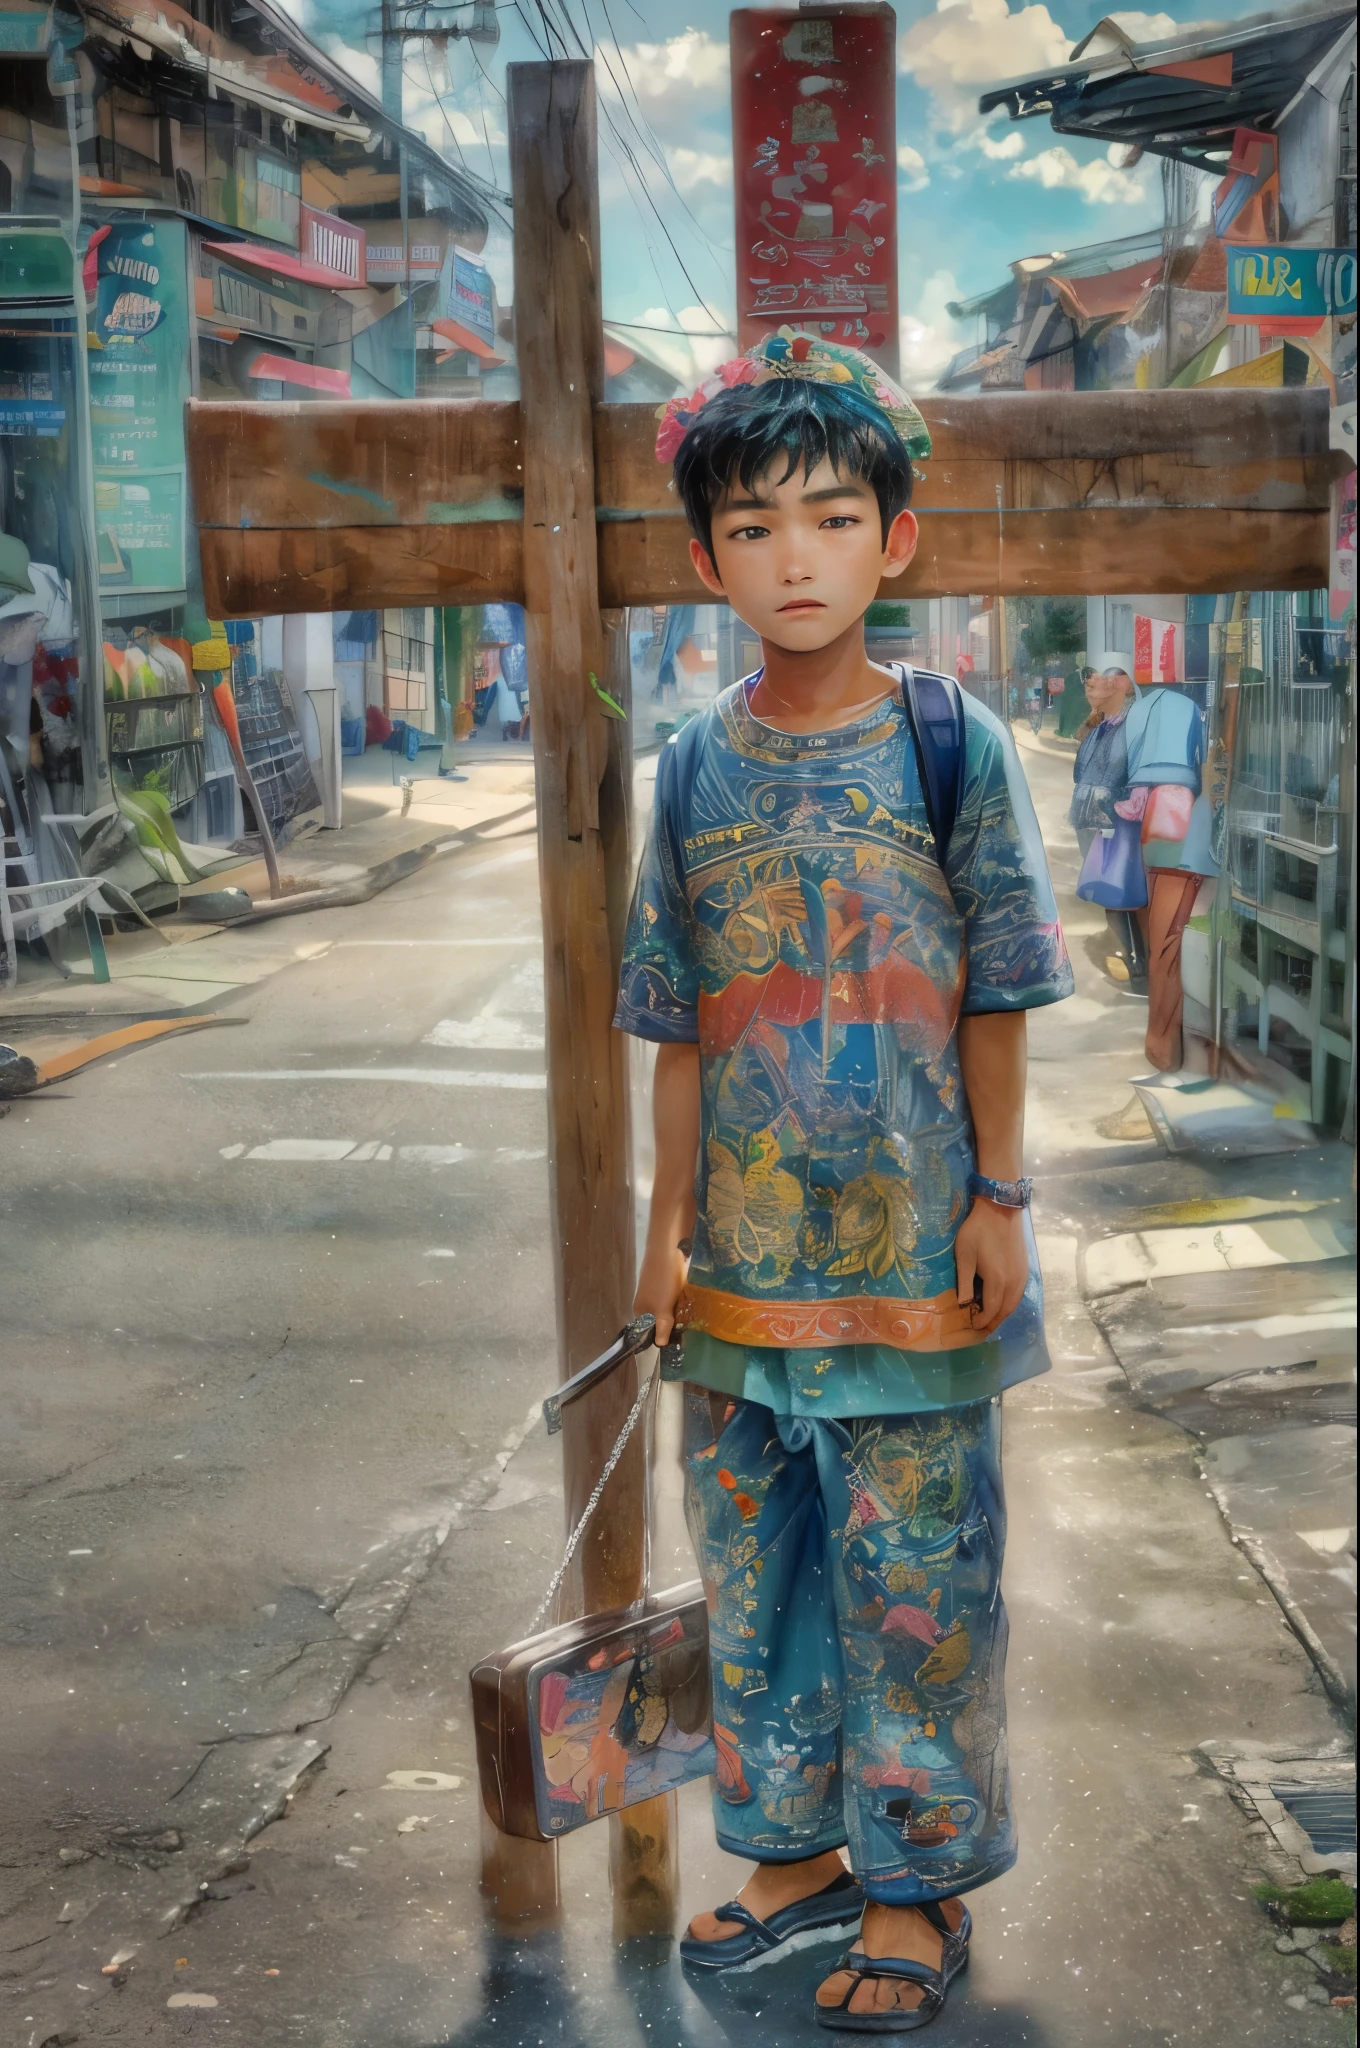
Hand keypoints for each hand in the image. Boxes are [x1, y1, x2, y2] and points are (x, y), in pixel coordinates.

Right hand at [633, 1232, 689, 1345]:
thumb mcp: (662, 1306)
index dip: (664, 1336)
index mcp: (641, 1310)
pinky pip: (677, 1297)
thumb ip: (662, 1326)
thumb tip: (659, 1346)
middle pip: (662, 1320)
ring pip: (671, 1308)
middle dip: (675, 1323)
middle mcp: (648, 1302)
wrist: (668, 1247)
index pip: (650, 1331)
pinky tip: (692, 1299)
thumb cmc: (662, 1279)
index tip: (679, 1339)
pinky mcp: (669, 1282)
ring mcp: (658, 1291)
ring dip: (681, 1311)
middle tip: (688, 1326)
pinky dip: (684, 1299)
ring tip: (693, 1313)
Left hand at [954, 1201, 1027, 1336]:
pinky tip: (1002, 1302)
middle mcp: (1013, 1282)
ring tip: (991, 1319)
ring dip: (1003, 1314)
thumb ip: (964, 1282)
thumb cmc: (978, 1231)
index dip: (982, 1321)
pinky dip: (1010, 1303)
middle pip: (1005, 1311)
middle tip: (982, 1330)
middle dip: (993, 1322)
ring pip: (1014, 1303)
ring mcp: (1022, 1276)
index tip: (972, 1325)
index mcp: (997, 1281)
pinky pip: (1019, 1294)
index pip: (991, 1310)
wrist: (1000, 1210)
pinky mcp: (1025, 1269)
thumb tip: (963, 1304)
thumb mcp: (964, 1255)